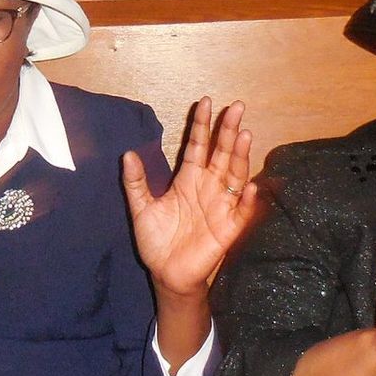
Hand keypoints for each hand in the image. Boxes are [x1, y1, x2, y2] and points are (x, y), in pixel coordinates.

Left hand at [122, 99, 256, 295]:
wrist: (166, 274)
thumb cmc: (157, 241)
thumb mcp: (141, 209)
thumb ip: (135, 183)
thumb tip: (127, 154)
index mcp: (189, 179)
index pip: (198, 146)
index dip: (202, 125)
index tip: (206, 102)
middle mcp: (209, 187)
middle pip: (221, 154)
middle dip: (228, 131)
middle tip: (236, 107)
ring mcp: (221, 206)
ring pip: (234, 175)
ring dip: (240, 156)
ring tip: (244, 135)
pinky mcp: (229, 228)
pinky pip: (241, 212)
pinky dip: (245, 200)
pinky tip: (248, 186)